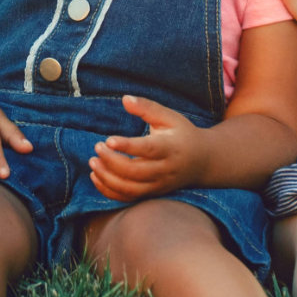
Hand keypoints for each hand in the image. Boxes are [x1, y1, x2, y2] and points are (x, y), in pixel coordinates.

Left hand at [88, 96, 206, 201]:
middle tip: (97, 147)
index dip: (127, 146)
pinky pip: (128, 198)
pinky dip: (109, 190)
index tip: (108, 140)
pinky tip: (97, 176)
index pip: (148, 149)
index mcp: (171, 147)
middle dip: (112, 161)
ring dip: (107, 178)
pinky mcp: (152, 193)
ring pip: (130, 189)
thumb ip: (147, 107)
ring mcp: (159, 185)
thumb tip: (124, 99)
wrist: (202, 161)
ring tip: (93, 162)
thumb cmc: (182, 133)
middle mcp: (165, 169)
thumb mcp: (169, 117)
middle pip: (135, 172)